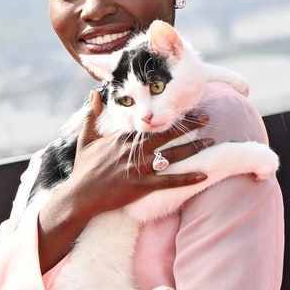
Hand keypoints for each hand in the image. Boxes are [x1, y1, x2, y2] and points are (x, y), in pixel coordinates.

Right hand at [68, 90, 212, 214]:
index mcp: (122, 138)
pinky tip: (204, 174)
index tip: (184, 109)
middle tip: (208, 117)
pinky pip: (169, 181)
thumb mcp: (85, 139)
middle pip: (166, 135)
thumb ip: (91, 115)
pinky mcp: (142, 185)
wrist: (79, 196)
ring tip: (211, 141)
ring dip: (193, 148)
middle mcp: (133, 150)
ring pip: (171, 155)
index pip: (150, 124)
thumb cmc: (83, 170)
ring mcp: (138, 168)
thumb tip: (93, 94)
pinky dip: (187, 178)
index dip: (168, 117)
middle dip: (188, 126)